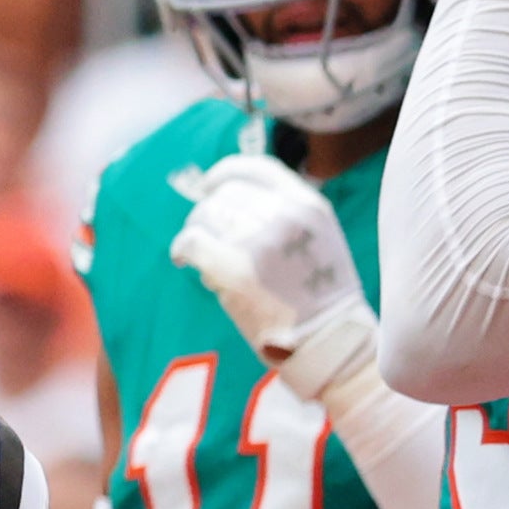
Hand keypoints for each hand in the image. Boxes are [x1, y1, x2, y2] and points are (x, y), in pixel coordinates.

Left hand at [166, 151, 366, 373]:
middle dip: (210, 210)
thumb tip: (236, 199)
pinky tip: (183, 259)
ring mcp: (257, 242)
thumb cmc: (320, 294)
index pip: (256, 169)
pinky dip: (182, 247)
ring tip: (197, 251)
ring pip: (206, 215)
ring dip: (196, 230)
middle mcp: (282, 216)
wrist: (326, 339)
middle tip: (204, 231)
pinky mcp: (233, 270)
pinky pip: (192, 241)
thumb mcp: (320, 236)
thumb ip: (287, 213)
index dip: (226, 172)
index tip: (211, 184)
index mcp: (306, 204)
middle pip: (227, 194)